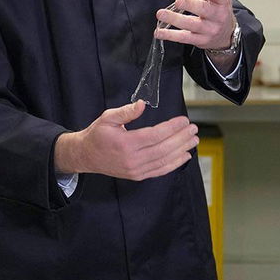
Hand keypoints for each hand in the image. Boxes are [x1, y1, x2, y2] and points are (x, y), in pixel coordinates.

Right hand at [54, 99, 198, 180]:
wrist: (86, 156)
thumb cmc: (97, 135)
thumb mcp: (108, 117)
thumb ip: (126, 111)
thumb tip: (142, 104)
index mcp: (125, 143)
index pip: (155, 135)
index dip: (172, 128)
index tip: (184, 120)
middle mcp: (132, 159)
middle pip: (163, 149)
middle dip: (181, 138)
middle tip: (193, 129)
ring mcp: (136, 170)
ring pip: (164, 160)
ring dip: (182, 150)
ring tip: (194, 140)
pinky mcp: (137, 176)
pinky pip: (160, 170)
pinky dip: (174, 164)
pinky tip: (184, 156)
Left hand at [155, 0, 236, 53]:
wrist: (226, 35)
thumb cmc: (220, 8)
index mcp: (223, 1)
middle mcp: (217, 16)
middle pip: (204, 11)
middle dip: (191, 5)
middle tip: (179, 1)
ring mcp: (207, 30)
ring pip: (191, 25)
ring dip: (175, 20)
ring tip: (161, 14)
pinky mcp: (198, 40)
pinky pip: (184, 38)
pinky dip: (170, 35)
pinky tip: (159, 32)